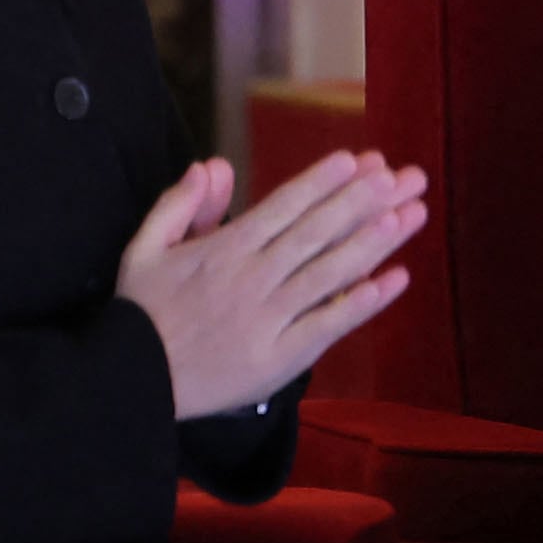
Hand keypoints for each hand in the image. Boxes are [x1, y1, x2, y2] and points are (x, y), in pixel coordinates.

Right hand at [117, 151, 424, 420]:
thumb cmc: (142, 313)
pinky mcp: (280, 358)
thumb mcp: (145, 250)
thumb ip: (178, 205)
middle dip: (362, 201)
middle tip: (404, 175)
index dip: (321, 182)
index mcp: (224, 250)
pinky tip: (395, 281)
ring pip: (329, 273)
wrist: (134, 382)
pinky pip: (327, 326)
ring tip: (409, 215)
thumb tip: (210, 165)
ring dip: (372, 243)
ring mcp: (268, 318)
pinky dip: (361, 304)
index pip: (282, 207)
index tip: (357, 160)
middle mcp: (252, 279)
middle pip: (316, 233)